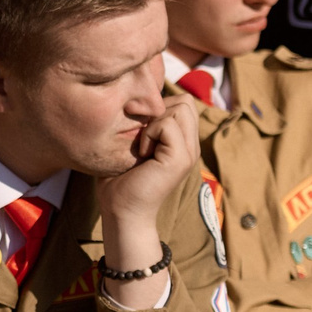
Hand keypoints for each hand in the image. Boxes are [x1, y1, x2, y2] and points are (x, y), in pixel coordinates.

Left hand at [95, 94, 200, 307]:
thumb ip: (144, 124)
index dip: (160, 106)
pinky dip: (149, 133)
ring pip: (181, 108)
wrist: (121, 211)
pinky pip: (168, 124)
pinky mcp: (180, 159)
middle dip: (159, 109)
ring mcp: (189, 153)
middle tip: (141, 134)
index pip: (184, 103)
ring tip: (142, 145)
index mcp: (183, 142)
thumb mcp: (134, 143)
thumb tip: (139, 100)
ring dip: (154, 121)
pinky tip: (141, 153)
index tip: (139, 127)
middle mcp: (191, 146)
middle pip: (186, 101)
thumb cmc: (120, 179)